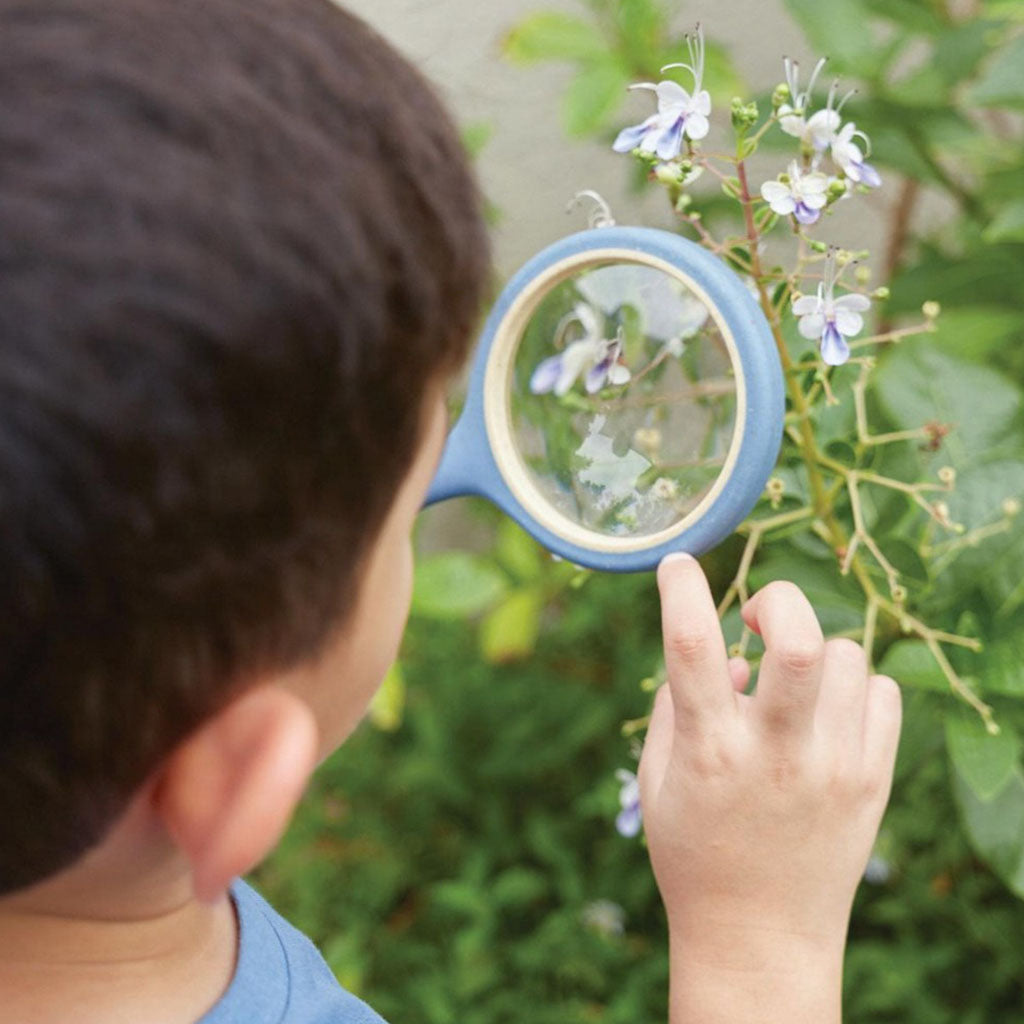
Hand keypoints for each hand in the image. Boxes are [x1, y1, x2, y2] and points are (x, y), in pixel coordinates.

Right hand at [640, 554, 901, 1023]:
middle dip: (776, 600)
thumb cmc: (693, 854)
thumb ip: (677, 706)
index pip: (691, 646)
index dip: (680, 587)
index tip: (676, 563)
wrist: (762, 938)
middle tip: (757, 617)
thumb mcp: (656, 780)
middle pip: (799, 641)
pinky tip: (824, 714)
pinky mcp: (873, 781)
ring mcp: (834, 768)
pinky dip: (851, 688)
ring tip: (790, 685)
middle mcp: (777, 755)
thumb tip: (726, 651)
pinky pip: (883, 693)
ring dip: (811, 652)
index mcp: (711, 752)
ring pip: (846, 656)